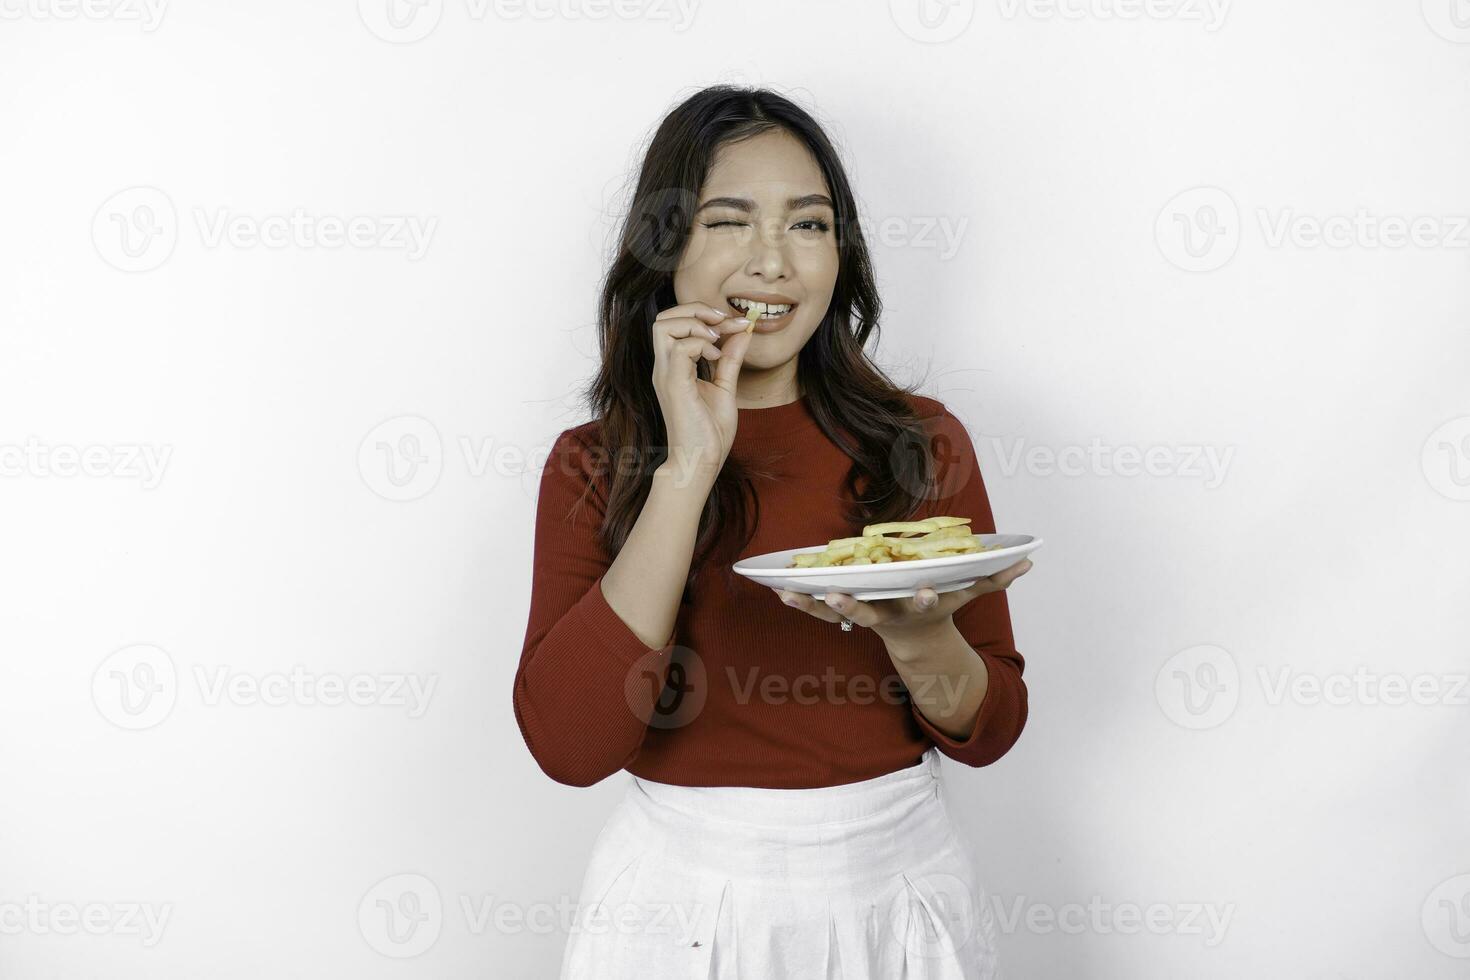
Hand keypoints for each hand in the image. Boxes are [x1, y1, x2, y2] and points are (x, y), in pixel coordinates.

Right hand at [651, 301, 754, 478]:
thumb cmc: (709, 434)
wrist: (700, 462)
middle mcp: (664, 367)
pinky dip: (701, 344)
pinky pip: (681, 347)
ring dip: (695, 324)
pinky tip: (714, 358)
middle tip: (722, 324)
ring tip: (716, 341)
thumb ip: (730, 359)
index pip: (674, 322)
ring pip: (664, 325)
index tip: (735, 324)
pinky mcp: (674, 384)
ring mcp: (666, 375)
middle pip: (663, 317)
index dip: (704, 315)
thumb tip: (742, 333)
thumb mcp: (725, 388)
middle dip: (695, 310)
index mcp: (673, 367)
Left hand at [771, 559, 1032, 638]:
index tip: (928, 591)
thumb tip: (1028, 562)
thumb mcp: (968, 595)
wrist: (915, 640)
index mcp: (920, 607)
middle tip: (841, 597)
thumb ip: (995, 579)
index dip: (927, 598)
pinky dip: (801, 602)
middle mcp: (890, 614)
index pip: (926, 603)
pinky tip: (780, 590)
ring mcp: (865, 616)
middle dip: (855, 607)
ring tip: (789, 594)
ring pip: (836, 614)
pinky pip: (819, 611)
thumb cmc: (939, 605)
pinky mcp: (846, 615)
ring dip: (814, 605)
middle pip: (871, 613)